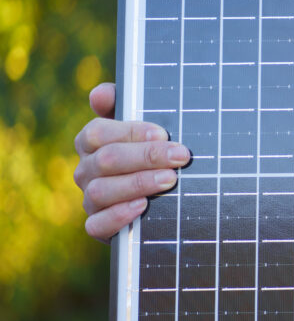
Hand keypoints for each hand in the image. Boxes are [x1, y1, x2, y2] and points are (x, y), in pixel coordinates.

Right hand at [73, 82, 190, 242]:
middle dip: (146, 156)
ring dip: (138, 183)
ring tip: (170, 180)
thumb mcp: (146, 130)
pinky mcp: (98, 226)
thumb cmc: (152, 156)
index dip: (130, 132)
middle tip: (180, 157)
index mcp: (92, 143)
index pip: (98, 132)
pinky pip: (97, 224)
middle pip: (106, 160)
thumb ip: (124, 106)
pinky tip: (143, 207)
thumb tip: (100, 94)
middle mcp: (86, 170)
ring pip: (101, 191)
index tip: (163, 134)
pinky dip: (119, 216)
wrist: (162, 203)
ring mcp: (90, 199)